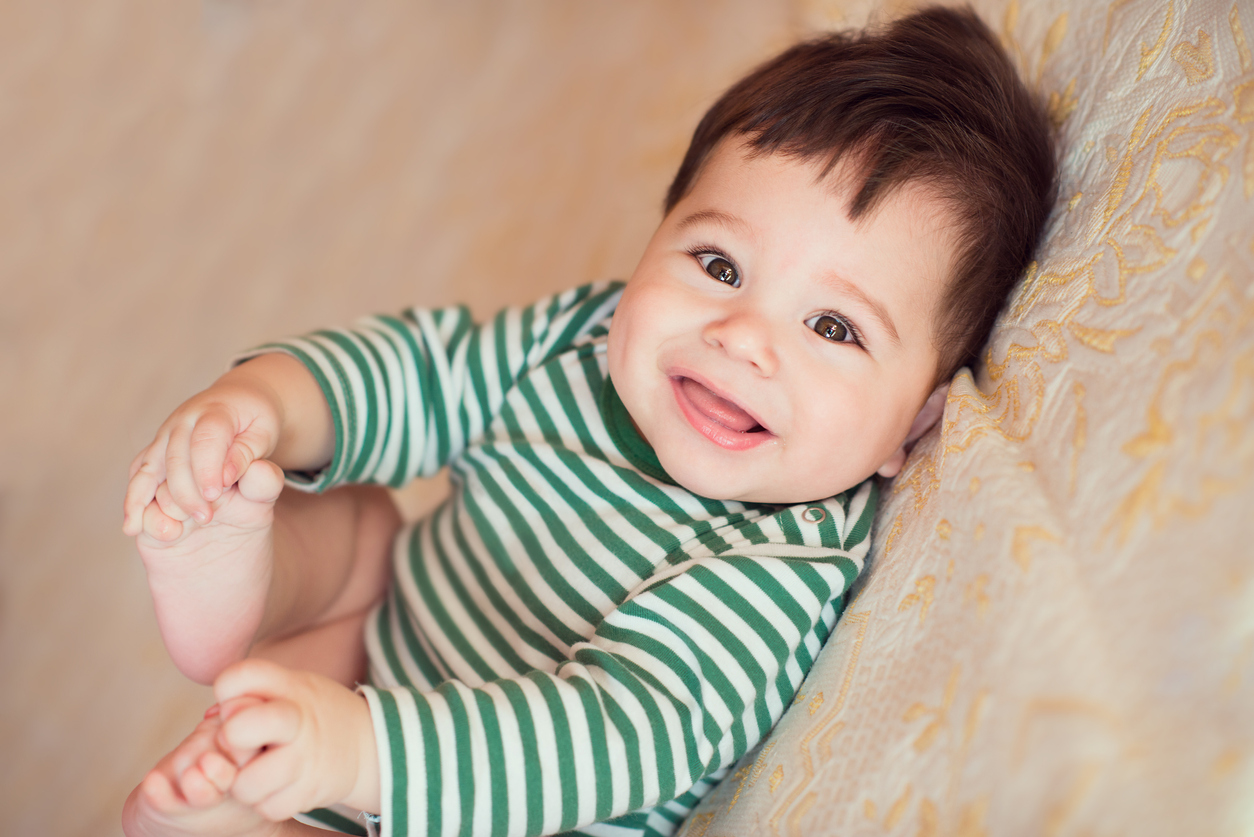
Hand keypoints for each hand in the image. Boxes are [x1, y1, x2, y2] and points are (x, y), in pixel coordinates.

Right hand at [123, 352, 330, 535]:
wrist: (237, 402)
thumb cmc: (256, 422)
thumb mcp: (264, 433)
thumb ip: (247, 454)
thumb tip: (226, 476)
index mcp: (215, 412)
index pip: (205, 439)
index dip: (206, 468)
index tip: (214, 495)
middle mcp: (183, 421)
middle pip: (175, 457)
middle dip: (187, 491)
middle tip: (206, 517)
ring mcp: (163, 437)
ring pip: (150, 468)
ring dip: (156, 500)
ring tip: (170, 531)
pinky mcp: (153, 452)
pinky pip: (138, 476)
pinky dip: (134, 501)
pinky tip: (133, 526)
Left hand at [214, 659, 380, 820]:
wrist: (369, 743)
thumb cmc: (313, 713)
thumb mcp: (291, 686)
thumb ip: (251, 691)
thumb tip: (214, 716)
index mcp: (291, 687)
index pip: (239, 677)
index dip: (227, 691)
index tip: (240, 703)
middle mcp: (299, 721)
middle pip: (237, 730)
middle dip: (229, 740)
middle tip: (242, 743)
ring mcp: (305, 759)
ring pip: (246, 783)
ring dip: (244, 782)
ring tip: (258, 770)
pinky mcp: (310, 792)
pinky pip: (267, 807)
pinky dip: (266, 801)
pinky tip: (277, 785)